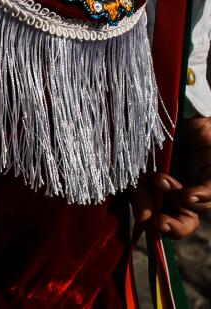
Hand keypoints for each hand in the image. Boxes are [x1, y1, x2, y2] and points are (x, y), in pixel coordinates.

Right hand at [135, 116, 210, 237]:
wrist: (155, 106)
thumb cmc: (140, 133)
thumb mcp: (134, 166)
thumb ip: (139, 192)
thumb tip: (143, 220)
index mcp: (161, 193)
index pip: (164, 219)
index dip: (158, 226)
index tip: (146, 222)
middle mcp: (182, 191)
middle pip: (185, 221)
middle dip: (173, 227)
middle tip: (159, 222)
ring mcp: (198, 181)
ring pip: (198, 207)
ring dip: (178, 200)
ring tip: (160, 181)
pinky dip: (200, 195)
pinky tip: (189, 194)